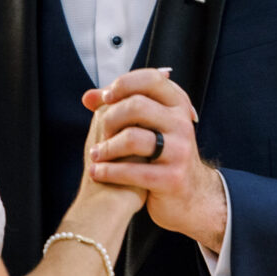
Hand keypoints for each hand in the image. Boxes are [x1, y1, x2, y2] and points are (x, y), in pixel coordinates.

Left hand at [81, 69, 226, 252]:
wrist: (188, 196)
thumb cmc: (161, 155)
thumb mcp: (149, 126)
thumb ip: (120, 107)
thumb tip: (88, 97)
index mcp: (178, 106)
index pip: (152, 80)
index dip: (124, 84)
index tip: (106, 97)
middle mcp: (182, 125)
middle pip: (137, 106)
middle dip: (110, 118)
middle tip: (101, 132)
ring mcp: (180, 152)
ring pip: (132, 137)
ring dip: (106, 147)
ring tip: (95, 154)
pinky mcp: (172, 178)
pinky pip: (132, 171)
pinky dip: (108, 171)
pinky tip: (97, 172)